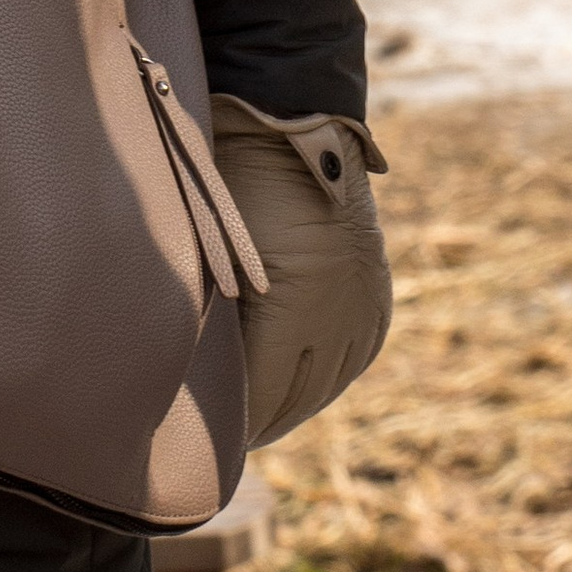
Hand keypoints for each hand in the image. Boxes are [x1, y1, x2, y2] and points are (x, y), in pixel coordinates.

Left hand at [209, 92, 392, 446]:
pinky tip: (303, 393)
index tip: (206, 449)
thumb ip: (211, 314)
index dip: (233, 425)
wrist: (294, 122)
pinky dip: (326, 379)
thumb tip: (194, 374)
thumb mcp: (213, 245)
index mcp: (298, 306)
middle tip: (224, 449)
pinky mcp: (376, 292)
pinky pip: (355, 356)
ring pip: (328, 382)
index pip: (262, 394)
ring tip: (258, 428)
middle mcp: (341, 314)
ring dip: (293, 407)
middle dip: (260, 423)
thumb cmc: (233, 176)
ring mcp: (365, 303)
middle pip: (297, 397)